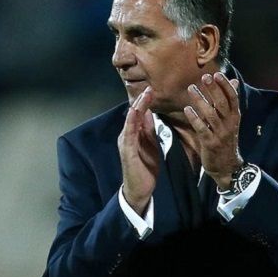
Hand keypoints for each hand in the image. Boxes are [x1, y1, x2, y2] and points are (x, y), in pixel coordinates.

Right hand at [118, 86, 160, 214]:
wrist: (139, 189)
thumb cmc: (145, 167)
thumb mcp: (150, 144)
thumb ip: (148, 129)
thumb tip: (149, 112)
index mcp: (133, 134)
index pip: (139, 114)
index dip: (145, 102)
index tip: (152, 89)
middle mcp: (126, 136)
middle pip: (133, 115)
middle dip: (141, 101)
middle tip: (149, 87)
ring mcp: (125, 143)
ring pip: (130, 122)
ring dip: (137, 108)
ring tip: (143, 97)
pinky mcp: (127, 152)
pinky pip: (129, 135)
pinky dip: (131, 123)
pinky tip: (134, 114)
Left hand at [183, 72, 243, 189]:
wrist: (226, 167)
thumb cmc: (226, 140)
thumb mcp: (231, 121)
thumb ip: (230, 102)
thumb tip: (234, 81)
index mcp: (235, 117)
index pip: (233, 98)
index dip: (226, 86)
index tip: (218, 74)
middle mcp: (229, 124)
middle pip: (222, 103)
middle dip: (214, 89)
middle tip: (205, 77)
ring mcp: (220, 134)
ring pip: (211, 114)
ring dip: (201, 100)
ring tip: (191, 88)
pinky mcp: (210, 143)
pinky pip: (202, 128)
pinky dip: (194, 118)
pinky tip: (187, 109)